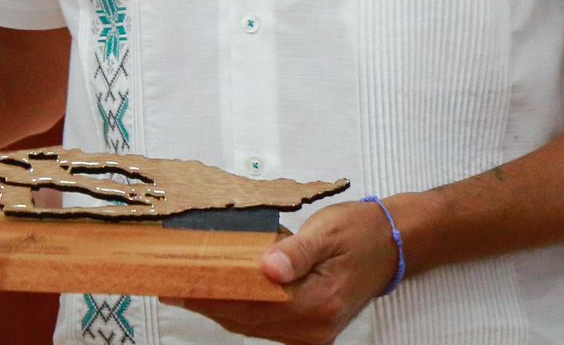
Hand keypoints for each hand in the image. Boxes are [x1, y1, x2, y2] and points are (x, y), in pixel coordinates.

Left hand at [167, 200, 400, 343]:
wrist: (392, 244)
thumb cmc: (360, 232)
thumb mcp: (327, 231)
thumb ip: (296, 252)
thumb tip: (268, 267)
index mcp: (319, 303)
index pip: (253, 305)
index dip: (212, 296)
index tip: (180, 284)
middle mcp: (315, 326)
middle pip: (248, 320)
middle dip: (207, 303)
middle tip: (170, 285)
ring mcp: (312, 331)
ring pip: (253, 325)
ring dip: (219, 308)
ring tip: (184, 290)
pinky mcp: (310, 326)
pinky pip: (265, 323)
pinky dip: (240, 310)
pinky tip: (219, 294)